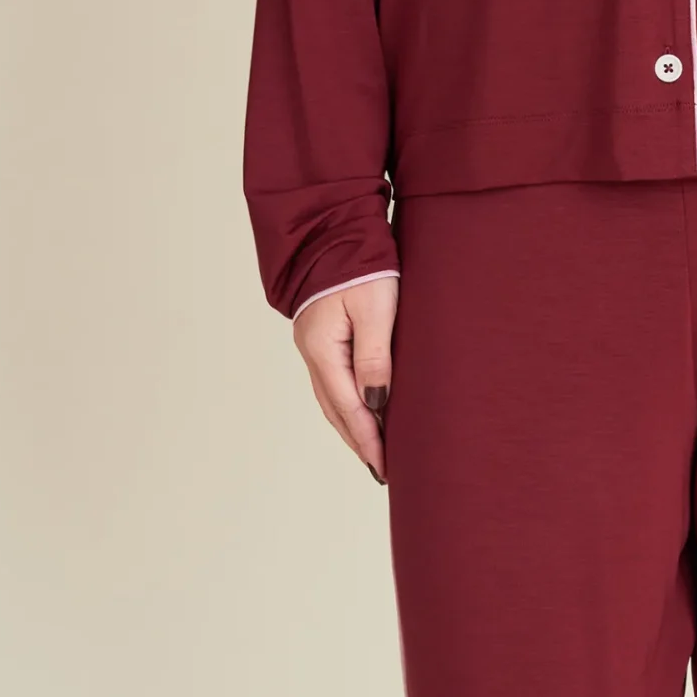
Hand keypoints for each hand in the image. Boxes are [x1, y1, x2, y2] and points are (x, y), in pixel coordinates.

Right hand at [292, 275, 399, 482]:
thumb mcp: (375, 310)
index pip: (348, 406)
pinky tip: (361, 412)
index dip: (368, 439)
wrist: (336, 227)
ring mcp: (313, 344)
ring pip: (332, 398)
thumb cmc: (361, 263)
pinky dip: (347, 404)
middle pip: (335, 409)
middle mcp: (312, 351)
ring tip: (371, 451)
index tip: (384, 467)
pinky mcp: (321, 336)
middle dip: (358, 441)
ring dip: (351, 426)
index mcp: (322, 348)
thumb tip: (376, 403)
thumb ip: (376, 357)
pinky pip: (333, 382)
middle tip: (380, 469)